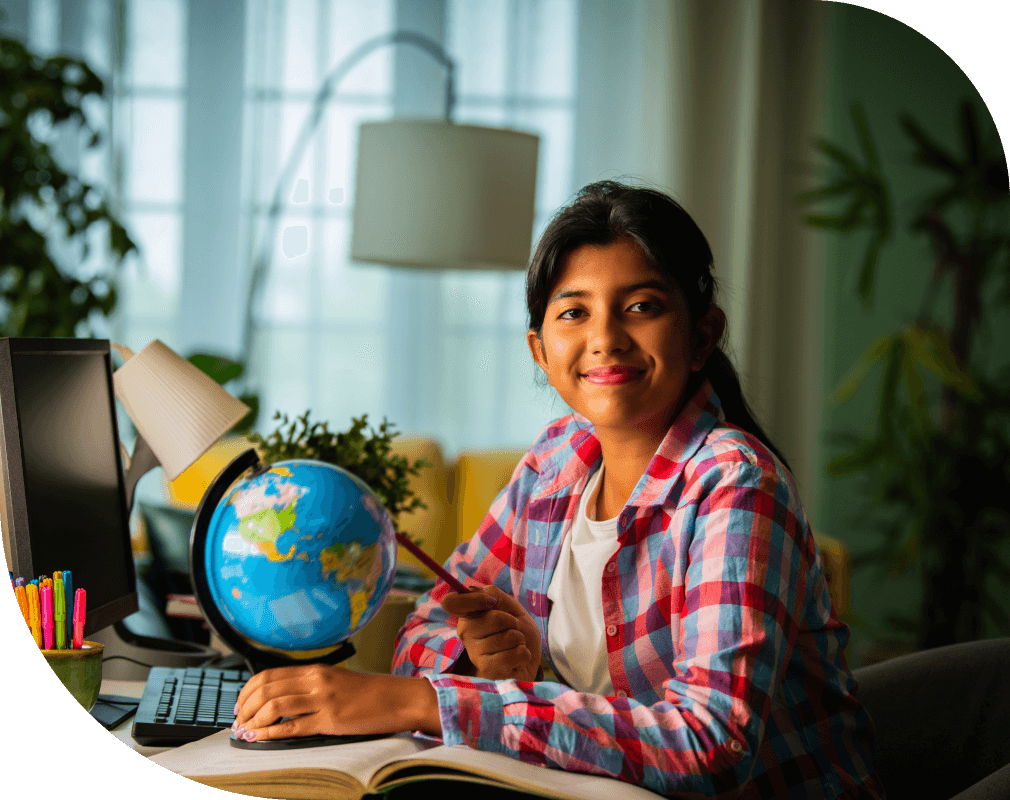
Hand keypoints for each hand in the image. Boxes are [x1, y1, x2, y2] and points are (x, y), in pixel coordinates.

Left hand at [232, 664, 439, 742]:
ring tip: (245, 732)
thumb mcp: (337, 681)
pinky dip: (270, 733)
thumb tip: (282, 699)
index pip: (269, 675)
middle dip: (246, 707)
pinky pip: (292, 726)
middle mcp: (316, 680)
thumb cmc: (371, 694)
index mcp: (316, 670)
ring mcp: (323, 699)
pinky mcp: (331, 719)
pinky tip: (260, 738)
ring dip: (254, 721)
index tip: (240, 705)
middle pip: (267, 688)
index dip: (248, 690)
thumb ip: (312, 686)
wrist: (399, 699)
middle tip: (238, 721)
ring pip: (275, 706)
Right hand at [441, 584, 541, 681]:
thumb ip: (494, 595)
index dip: (472, 599)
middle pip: (494, 618)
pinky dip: (524, 655)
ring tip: (515, 647)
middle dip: (513, 623)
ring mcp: (474, 654)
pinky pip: (514, 655)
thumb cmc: (519, 632)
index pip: (451, 603)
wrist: (529, 660)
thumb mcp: (511, 607)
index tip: (491, 602)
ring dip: (520, 641)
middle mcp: (466, 634)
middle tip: (512, 631)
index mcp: (468, 615)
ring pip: (508, 637)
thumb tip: (482, 593)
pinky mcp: (487, 670)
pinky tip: (517, 660)